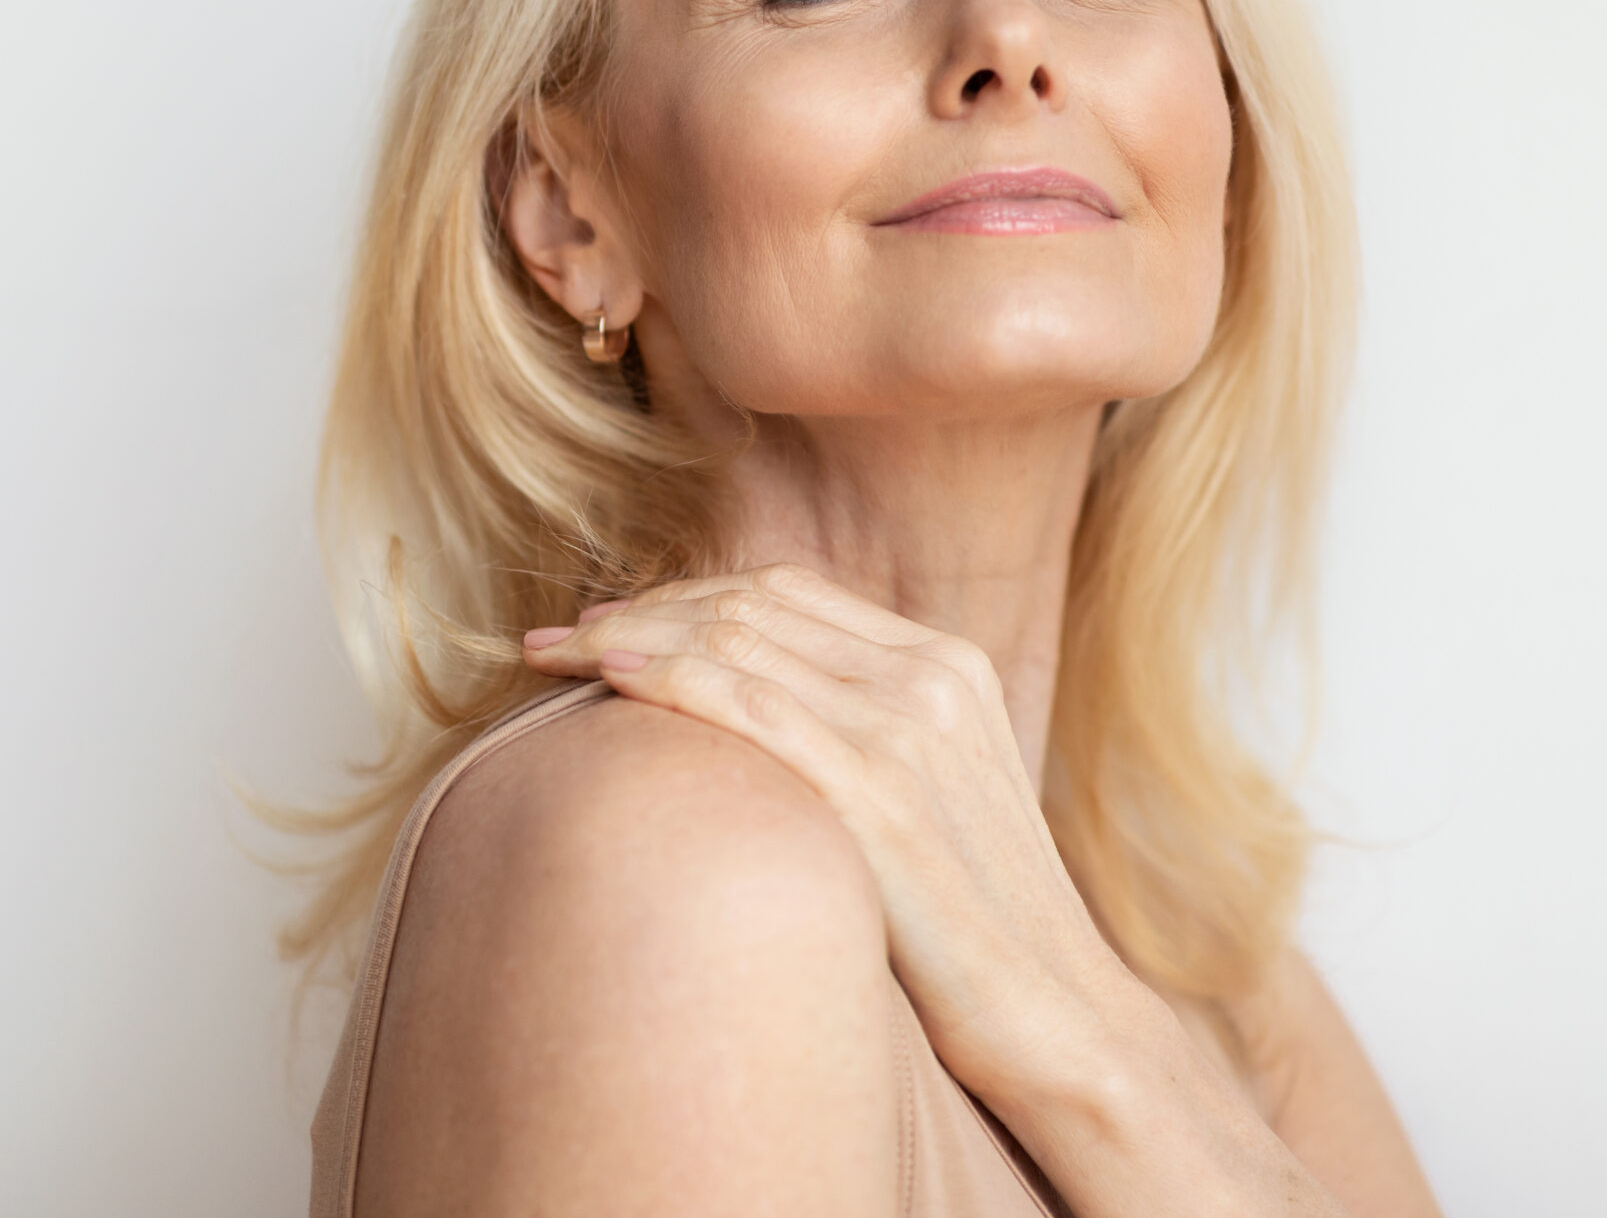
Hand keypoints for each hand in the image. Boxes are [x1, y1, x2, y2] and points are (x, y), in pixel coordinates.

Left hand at [517, 563, 1133, 1098]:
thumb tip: (747, 718)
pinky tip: (608, 675)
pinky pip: (750, 704)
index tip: (607, 624)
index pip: (786, 592)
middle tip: (550, 639)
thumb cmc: (973, 926)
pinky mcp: (881, 795)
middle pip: (750, 603)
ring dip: (627, 634)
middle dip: (637, 607)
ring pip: (737, 638)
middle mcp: (929, 677)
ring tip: (549, 657)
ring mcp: (908, 730)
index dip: (683, 596)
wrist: (1058, 1015)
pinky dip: (668, 676)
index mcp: (945, 663)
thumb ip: (859, 735)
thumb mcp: (928, 794)